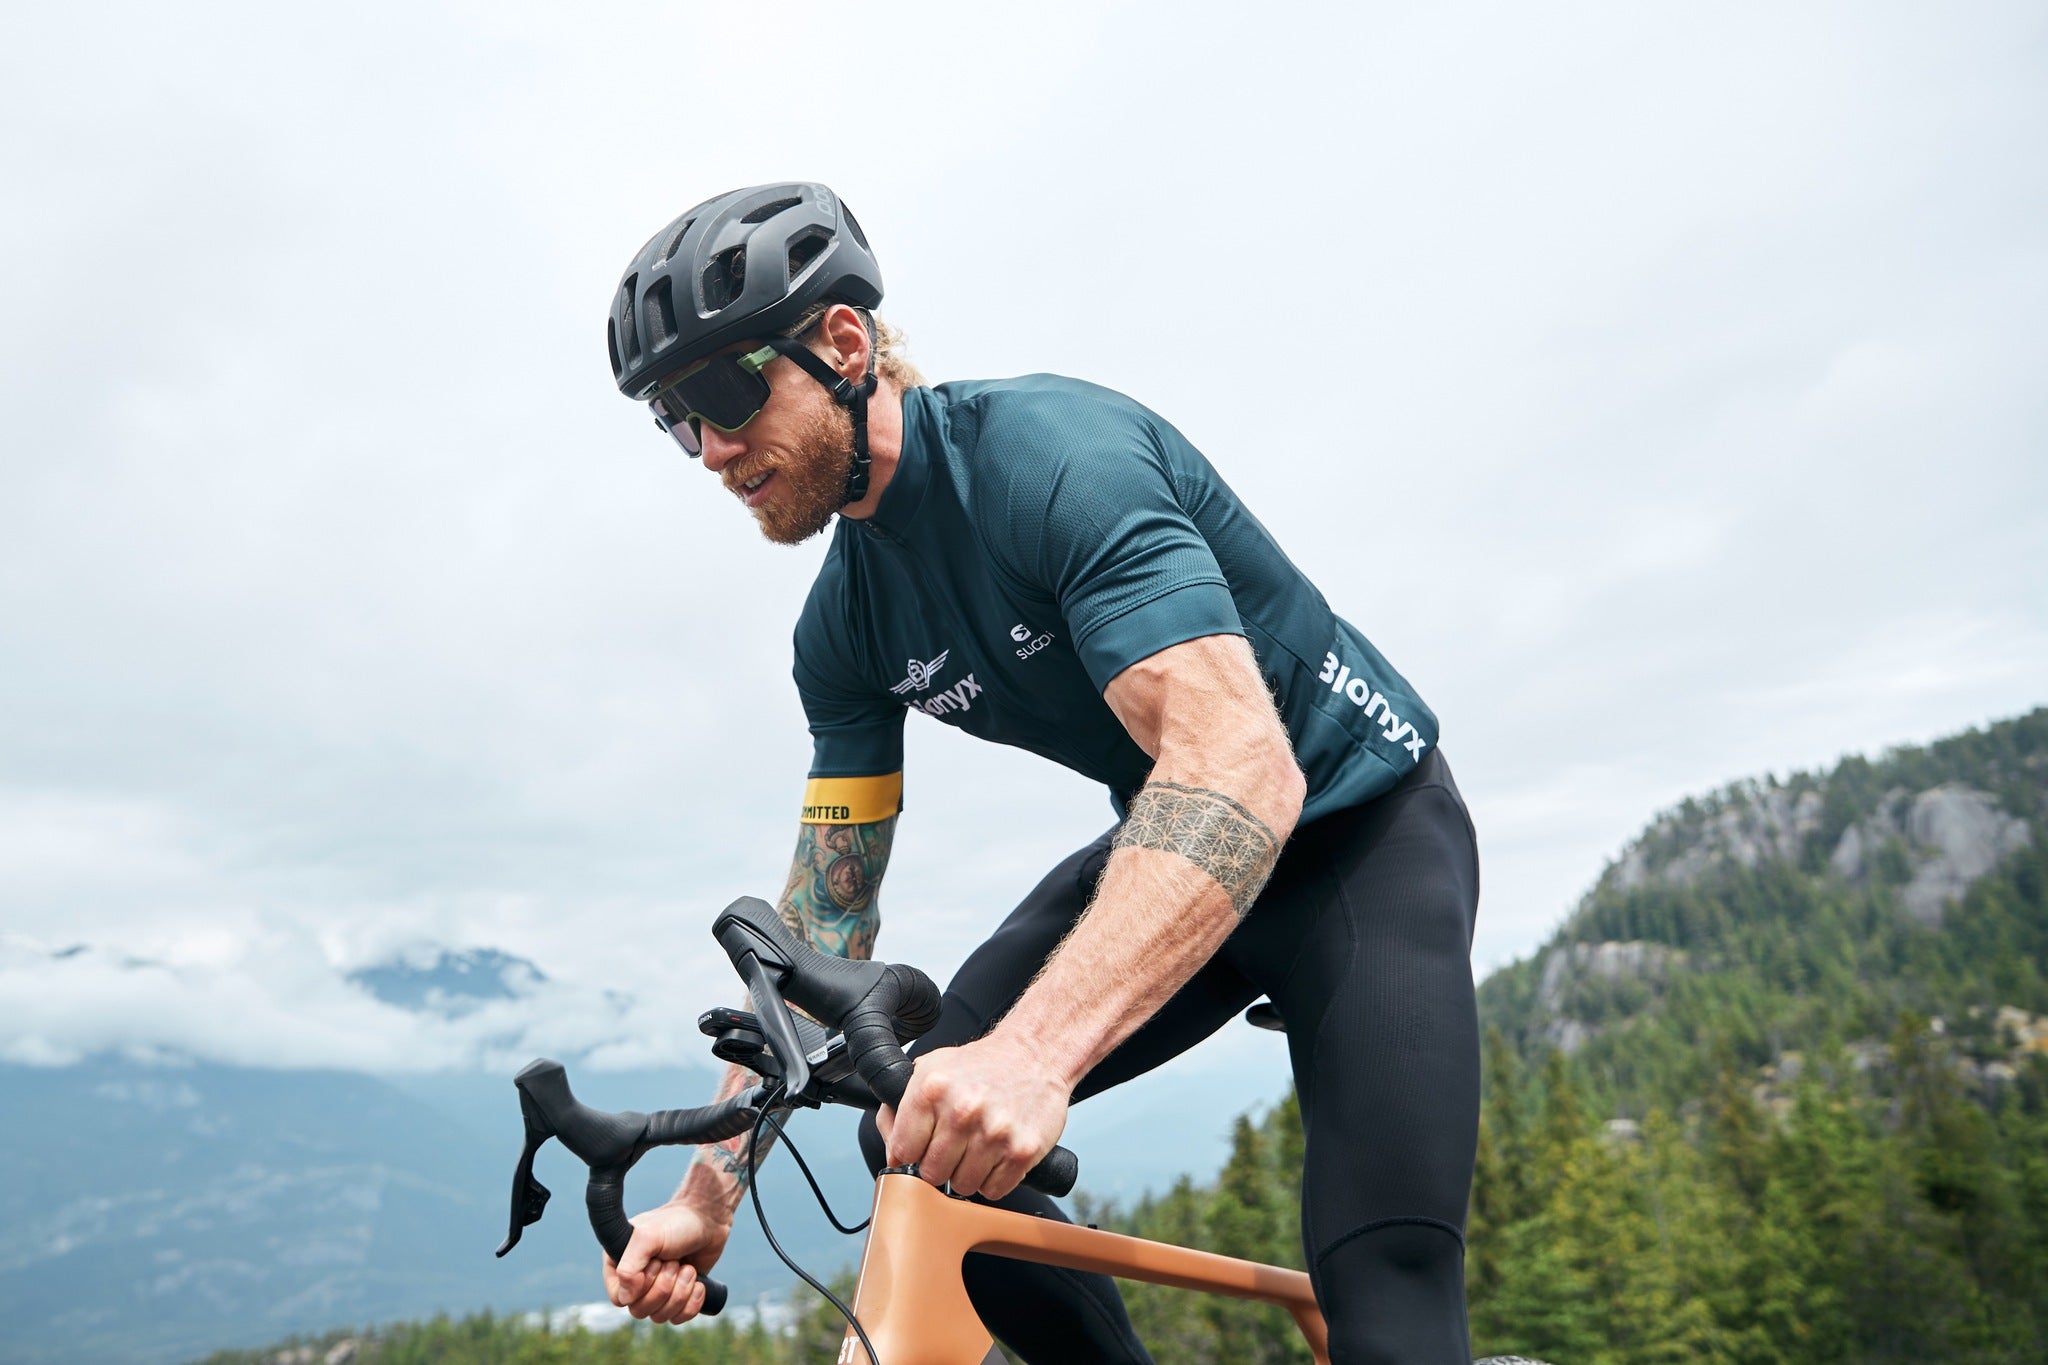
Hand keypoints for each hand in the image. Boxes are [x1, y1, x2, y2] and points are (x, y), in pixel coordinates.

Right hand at [604, 1200, 730, 1324]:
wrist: (708, 1218)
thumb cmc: (676, 1223)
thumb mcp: (647, 1238)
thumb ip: (629, 1267)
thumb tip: (626, 1298)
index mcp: (619, 1264)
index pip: (619, 1298)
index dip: (639, 1287)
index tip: (655, 1263)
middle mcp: (635, 1280)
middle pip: (640, 1311)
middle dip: (664, 1287)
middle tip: (675, 1262)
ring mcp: (657, 1290)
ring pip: (660, 1317)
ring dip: (680, 1293)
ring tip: (688, 1268)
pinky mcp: (679, 1296)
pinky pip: (679, 1318)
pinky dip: (692, 1302)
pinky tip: (699, 1283)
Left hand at [878, 1033, 1071, 1199]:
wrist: (1035, 1053)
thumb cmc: (981, 1065)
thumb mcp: (930, 1069)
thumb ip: (900, 1109)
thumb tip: (892, 1153)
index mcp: (932, 1088)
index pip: (902, 1151)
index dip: (911, 1152)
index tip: (922, 1146)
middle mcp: (962, 1110)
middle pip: (931, 1174)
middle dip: (940, 1164)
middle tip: (956, 1145)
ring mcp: (994, 1132)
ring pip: (963, 1186)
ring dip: (968, 1173)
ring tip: (979, 1146)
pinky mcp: (1022, 1151)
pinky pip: (994, 1191)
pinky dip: (994, 1179)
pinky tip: (998, 1153)